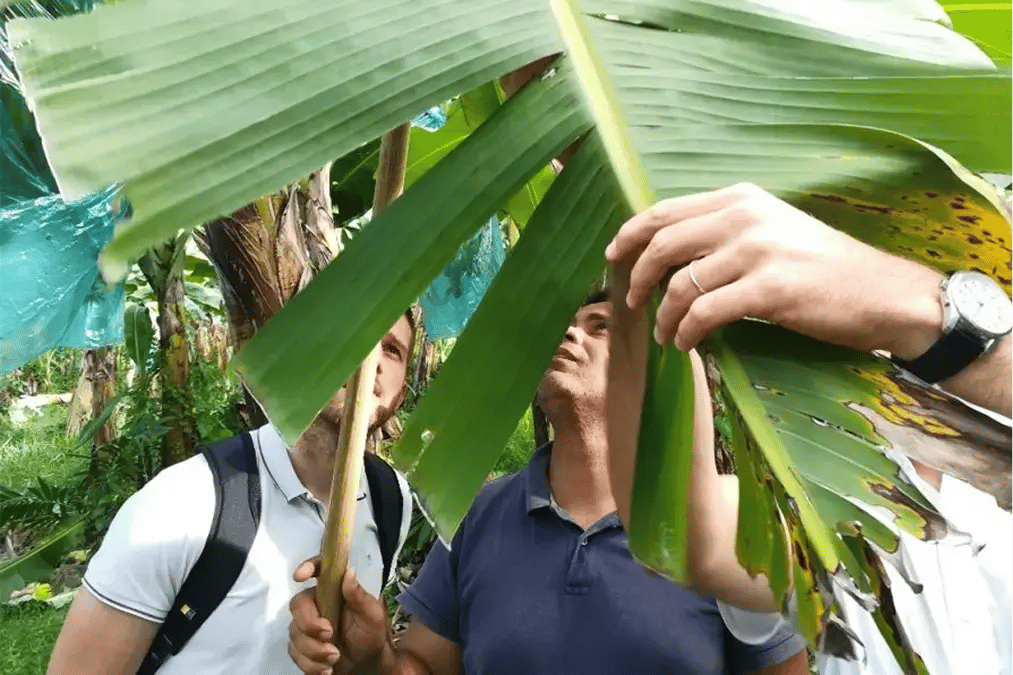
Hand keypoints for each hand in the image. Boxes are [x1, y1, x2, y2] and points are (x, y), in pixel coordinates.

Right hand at [289, 558, 391, 674]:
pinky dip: (311, 664)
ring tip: (335, 657)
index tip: (299, 576)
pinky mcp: (302, 647)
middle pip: (298, 605)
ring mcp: (307, 626)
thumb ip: (360, 596)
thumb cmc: (371, 634)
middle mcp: (317, 604)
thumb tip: (349, 572)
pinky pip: (296, 653)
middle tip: (329, 635)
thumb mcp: (372, 615)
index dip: (307, 567)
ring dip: (314, 650)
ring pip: (295, 633)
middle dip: (310, 624)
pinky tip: (327, 668)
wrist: (368, 663)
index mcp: (334, 591)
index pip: (319, 570)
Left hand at [606, 182, 944, 358]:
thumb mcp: (773, 231)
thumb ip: (725, 233)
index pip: (665, 210)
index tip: (612, 257)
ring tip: (664, 335)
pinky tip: (685, 344)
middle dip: (636, 277)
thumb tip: (669, 256)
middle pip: (662, 243)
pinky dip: (686, 332)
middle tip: (631, 303)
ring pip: (680, 284)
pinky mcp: (769, 288)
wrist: (884, 293)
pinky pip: (705, 312)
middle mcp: (745, 216)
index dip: (630, 234)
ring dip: (663, 316)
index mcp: (741, 198)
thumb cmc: (826, 269)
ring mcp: (757, 250)